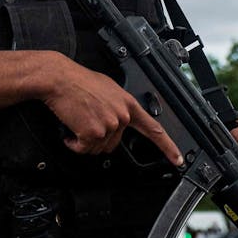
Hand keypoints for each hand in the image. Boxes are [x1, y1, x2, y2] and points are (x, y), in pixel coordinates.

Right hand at [42, 58, 183, 165]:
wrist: (59, 78)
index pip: (153, 129)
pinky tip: (70, 130)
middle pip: (114, 144)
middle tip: (86, 121)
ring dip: (84, 141)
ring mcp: (109, 125)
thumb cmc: (78, 81)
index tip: (177, 159)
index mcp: (128, 104)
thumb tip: (117, 119)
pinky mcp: (93, 132)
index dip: (168, 147)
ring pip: (97, 148)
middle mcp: (122, 115)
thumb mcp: (107, 88)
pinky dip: (74, 143)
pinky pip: (83, 149)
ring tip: (77, 120)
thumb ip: (118, 106)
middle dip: (98, 138)